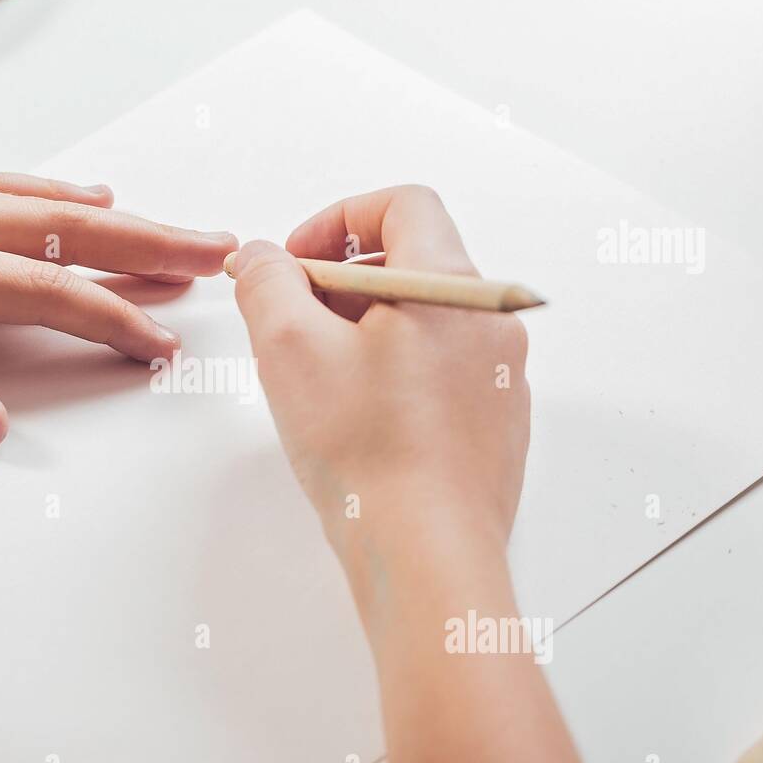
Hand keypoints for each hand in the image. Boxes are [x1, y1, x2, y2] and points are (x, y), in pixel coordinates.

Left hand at [0, 117, 236, 447]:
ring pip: (46, 203)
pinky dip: (55, 190)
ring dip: (120, 219)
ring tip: (177, 234)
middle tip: (219, 254)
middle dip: (150, 247)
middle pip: (68, 231)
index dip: (112, 321)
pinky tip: (82, 193)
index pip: (44, 293)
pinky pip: (3, 183)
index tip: (166, 344)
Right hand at [234, 188, 594, 762]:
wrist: (427, 557)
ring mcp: (502, 378)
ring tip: (320, 380)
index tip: (297, 263)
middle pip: (413, 264)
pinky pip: (443, 375)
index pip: (403, 204)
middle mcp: (491, 323)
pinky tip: (360, 423)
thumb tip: (260, 259)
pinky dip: (397, 376)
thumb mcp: (288, 348)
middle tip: (294, 323)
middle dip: (343, 282)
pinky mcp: (497, 427)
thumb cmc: (367, 455)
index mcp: (452, 285)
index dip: (338, 220)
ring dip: (367, 331)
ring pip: (427, 323)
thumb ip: (266, 281)